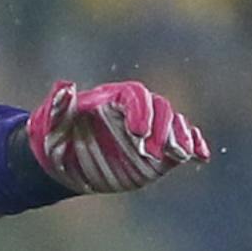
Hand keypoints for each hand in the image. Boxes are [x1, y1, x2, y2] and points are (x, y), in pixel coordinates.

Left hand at [25, 80, 208, 197]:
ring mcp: (150, 131)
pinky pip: (182, 144)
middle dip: (161, 128)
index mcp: (113, 98)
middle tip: (150, 151)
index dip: (141, 110)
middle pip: (160, 109)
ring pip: (174, 126)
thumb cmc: (55, 138)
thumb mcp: (50, 124)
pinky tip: (201, 157)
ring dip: (180, 138)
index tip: (138, 132)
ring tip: (182, 153)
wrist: (64, 163)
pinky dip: (194, 147)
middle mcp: (136, 112)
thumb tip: (65, 87)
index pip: (135, 95)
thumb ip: (58, 107)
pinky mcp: (158, 152)